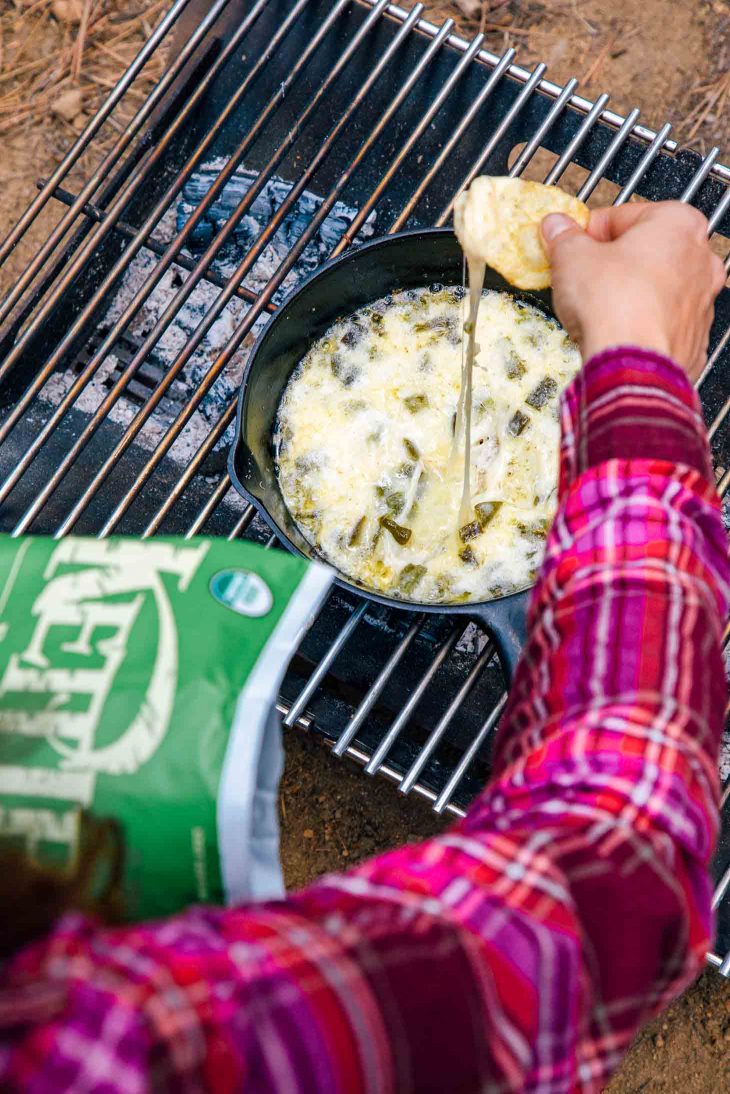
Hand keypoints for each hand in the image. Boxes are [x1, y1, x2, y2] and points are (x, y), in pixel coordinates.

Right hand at [541, 201, 726, 382]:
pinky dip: (641, 322)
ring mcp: (701, 300)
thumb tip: (557, 227)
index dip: (589, 233)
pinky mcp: (693, 336)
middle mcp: (700, 259)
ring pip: (655, 286)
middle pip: (644, 250)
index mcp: (678, 223)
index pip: (621, 216)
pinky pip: (661, 320)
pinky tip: (617, 329)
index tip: (573, 245)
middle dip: (612, 262)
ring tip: (599, 307)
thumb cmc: (615, 306)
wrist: (631, 365)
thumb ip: (564, 236)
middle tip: (584, 276)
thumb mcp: (571, 257)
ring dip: (628, 292)